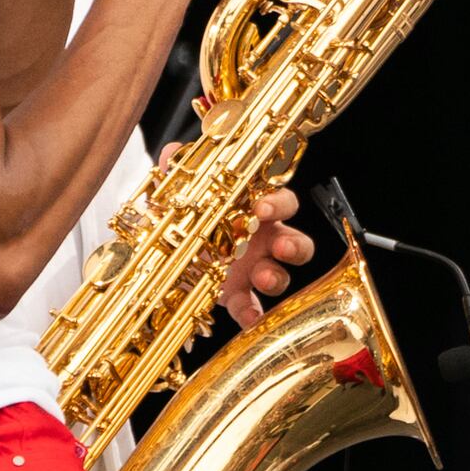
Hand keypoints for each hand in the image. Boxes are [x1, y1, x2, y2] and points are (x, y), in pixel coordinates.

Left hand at [159, 142, 316, 329]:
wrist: (172, 253)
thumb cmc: (192, 219)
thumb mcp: (183, 195)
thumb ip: (181, 174)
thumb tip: (172, 151)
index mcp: (256, 211)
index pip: (282, 202)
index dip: (278, 204)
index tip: (263, 207)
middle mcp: (264, 240)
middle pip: (297, 241)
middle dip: (294, 245)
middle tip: (281, 247)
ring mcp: (255, 269)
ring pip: (283, 274)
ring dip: (277, 277)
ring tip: (262, 278)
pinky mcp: (240, 295)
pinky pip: (254, 306)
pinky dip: (254, 313)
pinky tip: (249, 319)